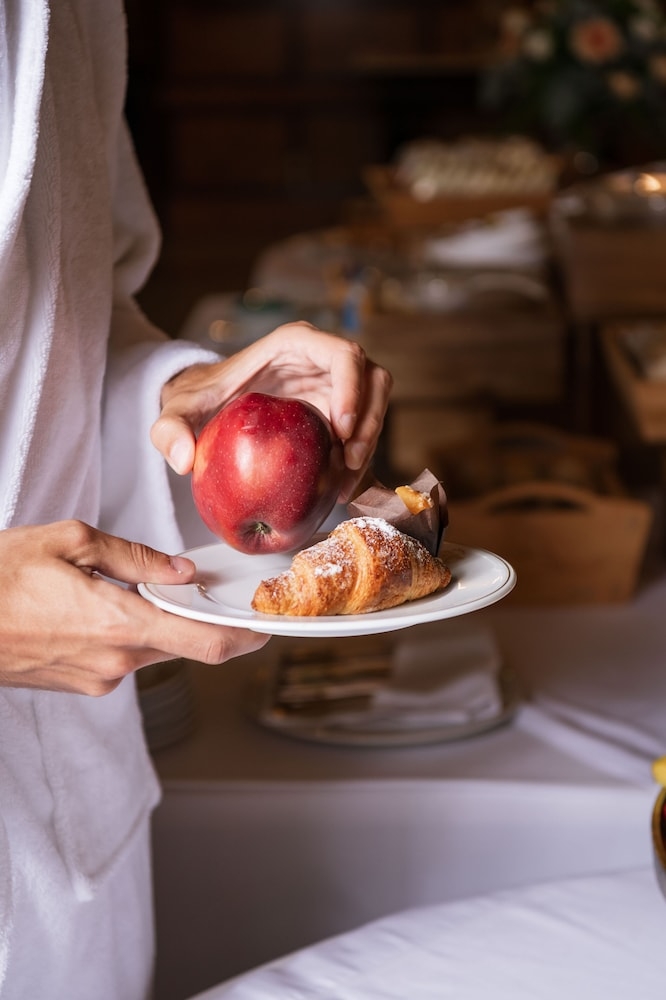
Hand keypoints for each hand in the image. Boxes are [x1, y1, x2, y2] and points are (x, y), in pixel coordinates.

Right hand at [0, 521, 268, 695]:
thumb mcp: (68, 542)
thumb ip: (133, 557)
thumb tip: (179, 570)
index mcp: (119, 623)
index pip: (206, 644)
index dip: (245, 639)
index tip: (266, 626)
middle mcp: (115, 661)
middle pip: (183, 644)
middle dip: (200, 618)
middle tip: (205, 587)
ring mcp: (96, 678)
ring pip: (151, 647)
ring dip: (158, 620)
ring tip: (135, 584)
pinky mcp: (80, 683)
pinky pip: (122, 655)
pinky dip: (128, 630)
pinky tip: (102, 604)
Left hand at [151, 322, 391, 501]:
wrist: (207, 409)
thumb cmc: (197, 400)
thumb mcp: (177, 411)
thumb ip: (170, 430)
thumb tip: (182, 460)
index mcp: (293, 345)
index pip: (342, 354)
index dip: (352, 387)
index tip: (340, 429)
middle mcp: (321, 361)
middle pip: (372, 379)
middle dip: (369, 421)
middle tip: (348, 462)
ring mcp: (334, 387)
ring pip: (375, 405)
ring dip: (369, 443)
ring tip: (342, 482)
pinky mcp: (336, 414)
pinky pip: (361, 433)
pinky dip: (357, 461)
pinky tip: (337, 491)